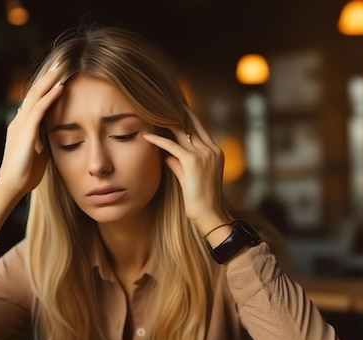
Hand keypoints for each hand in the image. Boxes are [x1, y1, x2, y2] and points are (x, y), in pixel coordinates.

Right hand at [0, 63, 64, 234]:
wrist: (11, 186)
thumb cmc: (25, 174)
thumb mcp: (39, 154)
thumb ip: (45, 142)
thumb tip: (56, 138)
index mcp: (22, 125)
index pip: (35, 101)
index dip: (46, 88)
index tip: (60, 77)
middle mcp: (19, 120)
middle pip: (34, 92)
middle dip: (49, 77)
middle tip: (62, 64)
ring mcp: (21, 124)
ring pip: (36, 95)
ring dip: (51, 80)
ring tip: (64, 68)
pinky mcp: (26, 131)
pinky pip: (39, 109)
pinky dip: (50, 96)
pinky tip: (61, 87)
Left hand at [142, 107, 230, 234]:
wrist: (209, 214)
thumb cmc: (200, 200)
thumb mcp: (189, 177)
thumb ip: (178, 163)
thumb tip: (166, 154)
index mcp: (215, 151)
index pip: (198, 128)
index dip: (186, 117)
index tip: (173, 109)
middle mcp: (211, 149)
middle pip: (191, 124)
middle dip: (176, 113)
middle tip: (160, 103)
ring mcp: (203, 154)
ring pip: (181, 132)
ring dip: (165, 123)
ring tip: (151, 114)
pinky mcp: (192, 161)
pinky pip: (171, 146)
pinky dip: (157, 140)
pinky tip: (147, 136)